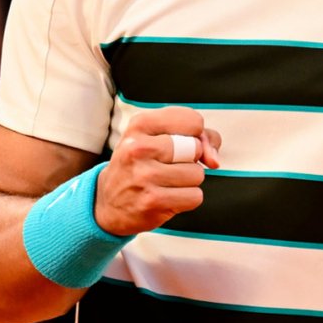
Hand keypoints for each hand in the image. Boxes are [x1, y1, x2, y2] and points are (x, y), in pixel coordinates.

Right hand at [94, 106, 221, 235]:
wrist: (108, 202)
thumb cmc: (141, 164)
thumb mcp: (158, 138)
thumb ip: (199, 138)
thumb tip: (214, 160)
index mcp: (140, 125)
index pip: (193, 121)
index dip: (196, 134)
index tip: (180, 142)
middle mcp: (139, 148)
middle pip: (196, 148)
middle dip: (191, 159)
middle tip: (169, 165)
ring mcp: (144, 175)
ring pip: (197, 174)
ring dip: (189, 181)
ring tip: (166, 182)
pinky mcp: (152, 201)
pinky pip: (195, 196)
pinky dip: (187, 199)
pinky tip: (168, 196)